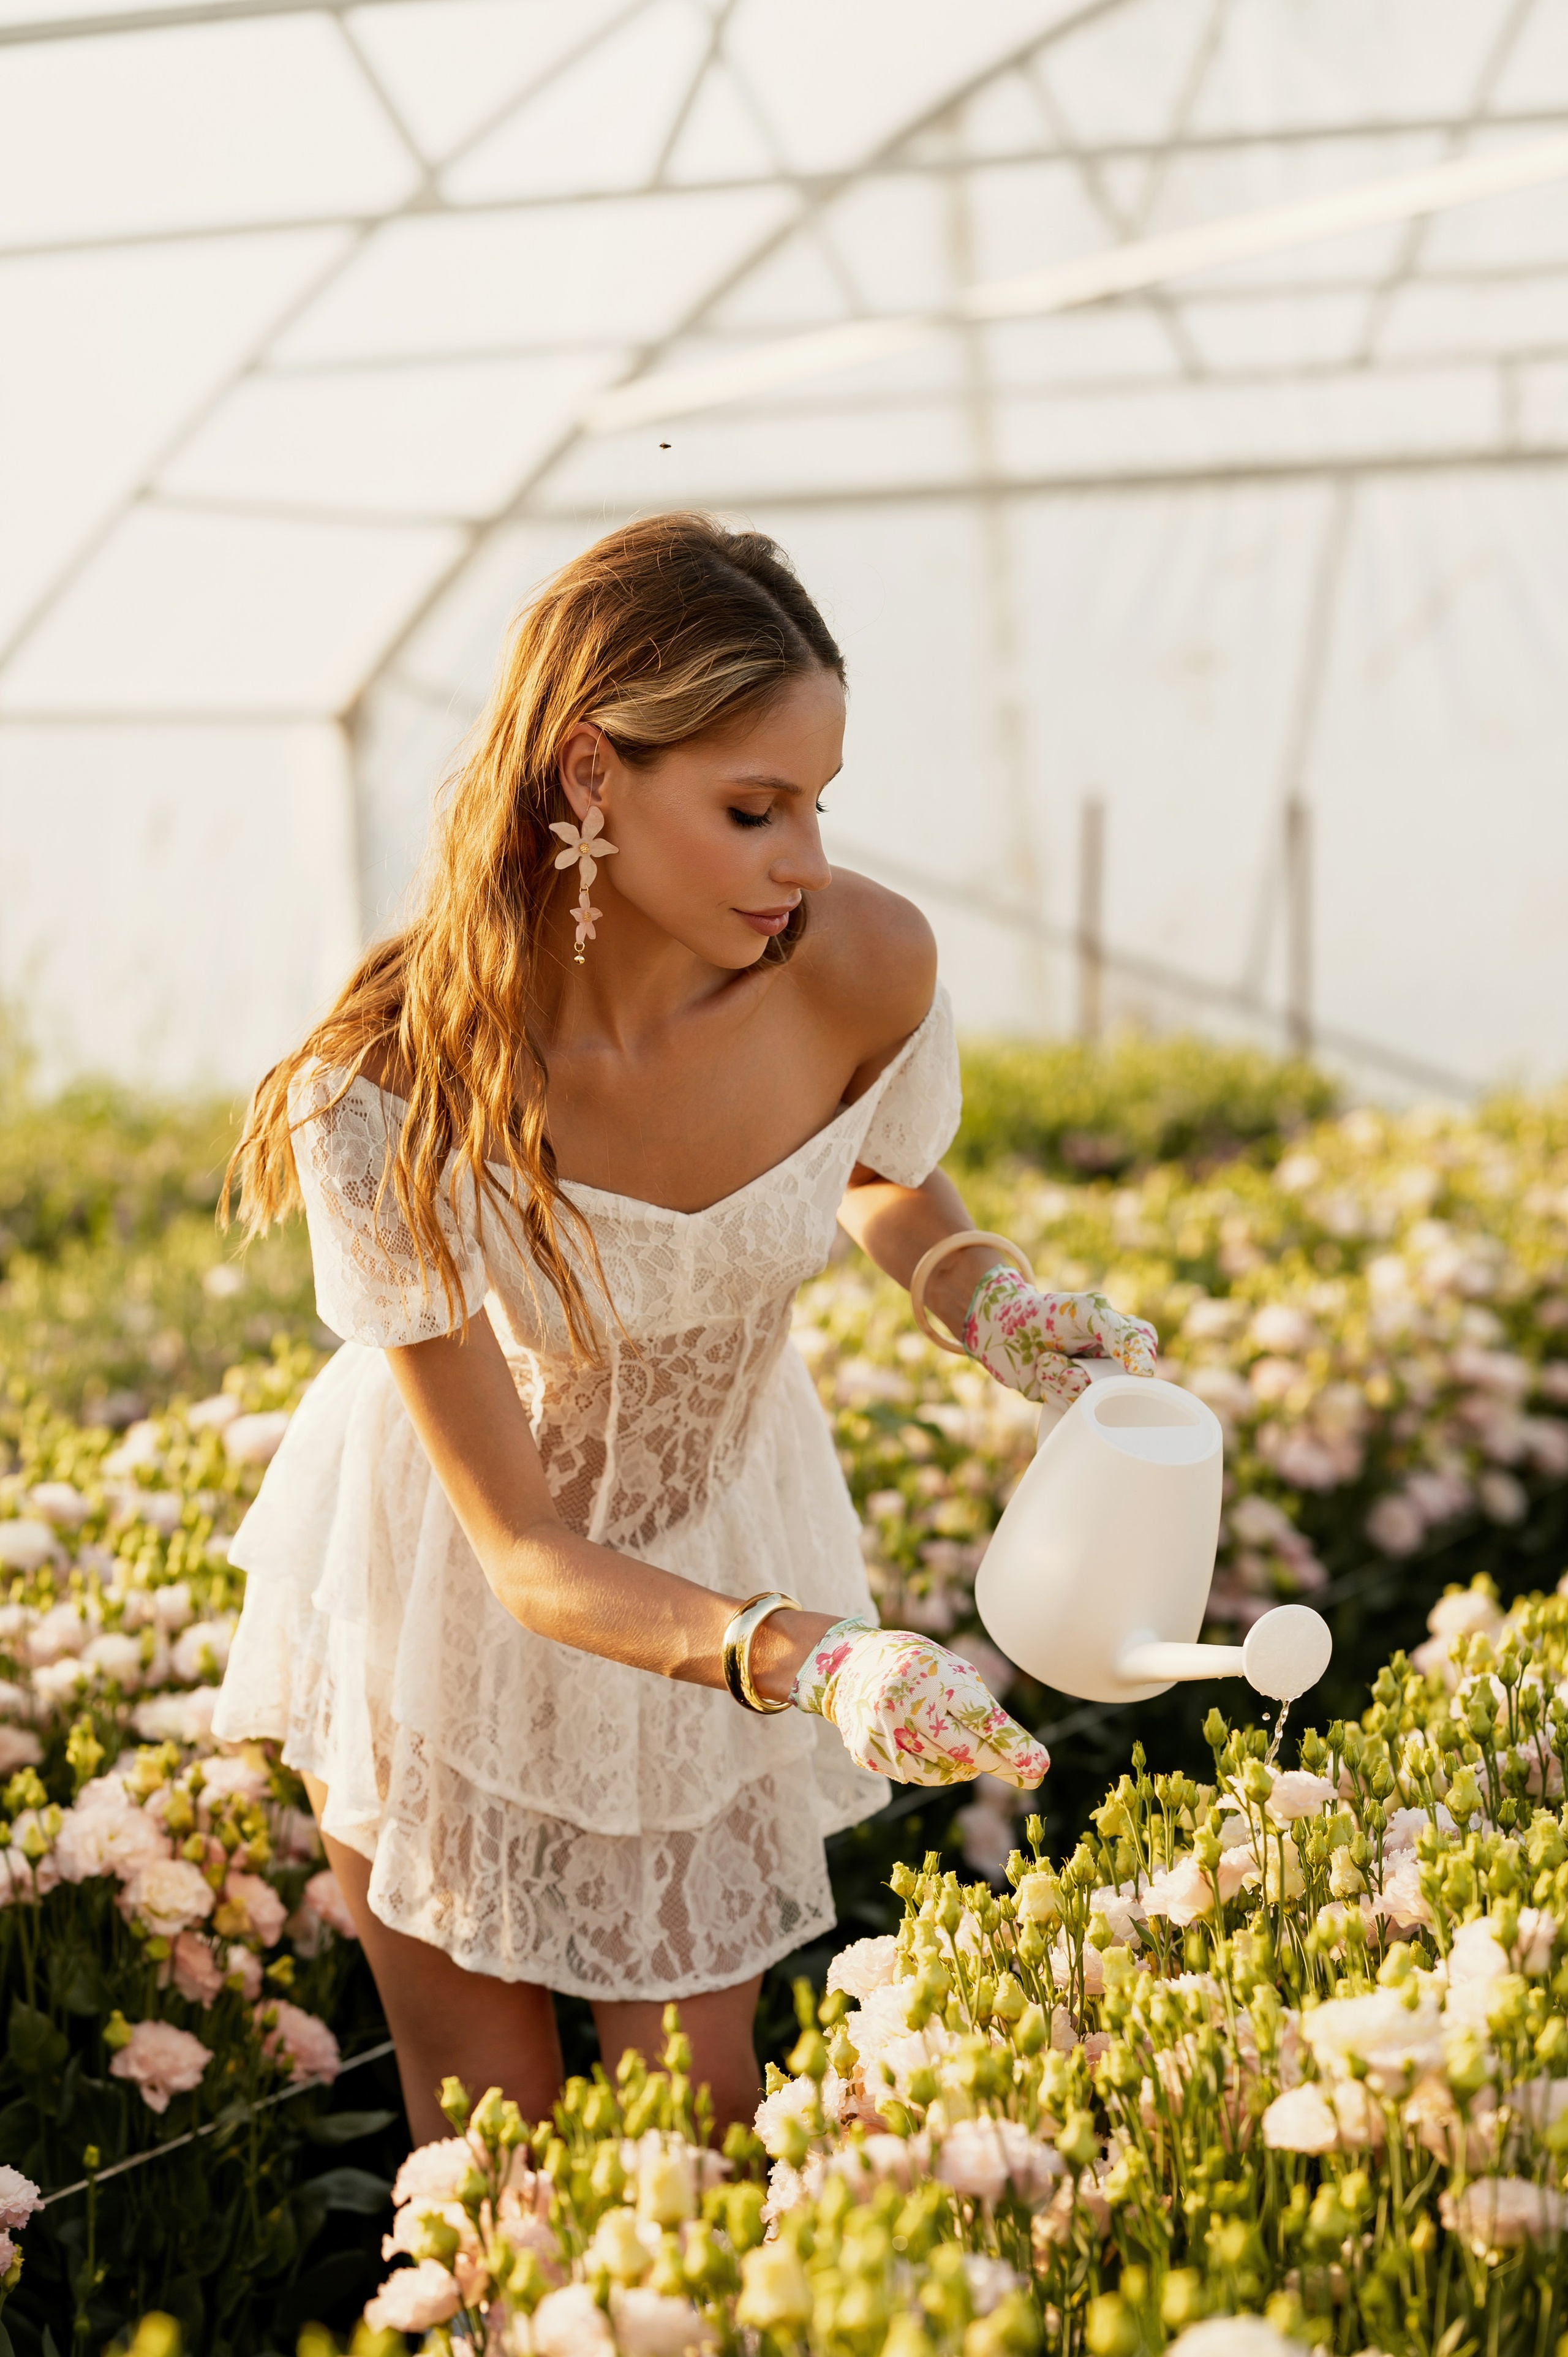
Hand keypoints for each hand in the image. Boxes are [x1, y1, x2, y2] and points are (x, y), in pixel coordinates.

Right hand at [791, 1619, 1048, 1788]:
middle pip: (964, 1749)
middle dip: (1000, 1765)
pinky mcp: (868, 1752)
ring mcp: (882, 1730)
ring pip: (942, 1768)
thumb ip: (981, 1708)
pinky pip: (915, 1776)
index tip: (1039, 1767)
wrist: (847, 1665)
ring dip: (965, 1767)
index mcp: (931, 1674)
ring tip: (969, 1753)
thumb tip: (1021, 1757)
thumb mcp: (951, 1669)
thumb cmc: (917, 1666)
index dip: (1012, 1745)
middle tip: (1029, 1776)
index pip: (980, 1717)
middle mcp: (904, 1701)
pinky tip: (936, 1753)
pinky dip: (935, 1771)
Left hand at [962, 1266, 1156, 1407]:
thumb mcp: (1085, 1311)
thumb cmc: (1046, 1312)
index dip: (1116, 1363)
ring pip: (1089, 1404)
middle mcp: (1115, 1369)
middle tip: (1053, 1352)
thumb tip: (1146, 1373)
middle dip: (1076, 1373)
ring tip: (1045, 1359)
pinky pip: (1071, 1415)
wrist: (999, 1327)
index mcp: (1130, 1343)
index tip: (1090, 1345)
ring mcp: (1092, 1389)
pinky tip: (1040, 1376)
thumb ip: (1119, 1334)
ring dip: (1058, 1379)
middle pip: (1113, 1393)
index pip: (1144, 1369)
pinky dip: (1051, 1392)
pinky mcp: (1070, 1404)